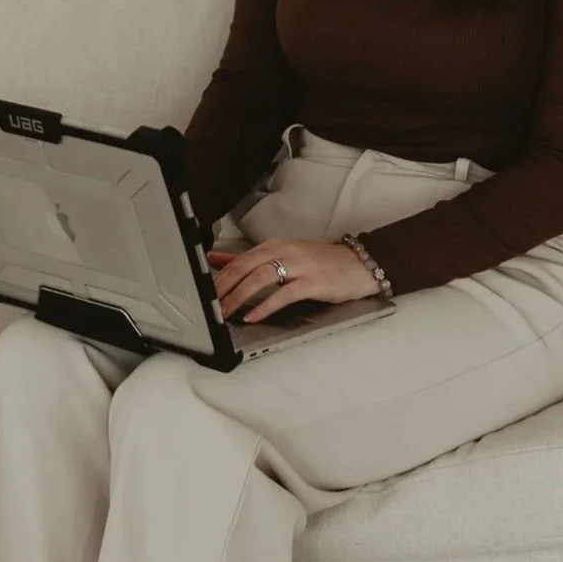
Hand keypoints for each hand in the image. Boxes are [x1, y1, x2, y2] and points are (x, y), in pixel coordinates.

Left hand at [207, 237, 378, 324]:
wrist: (359, 264)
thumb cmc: (321, 263)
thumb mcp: (285, 255)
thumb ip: (252, 260)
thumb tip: (219, 260)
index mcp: (275, 245)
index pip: (239, 259)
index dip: (218, 276)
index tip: (203, 292)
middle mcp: (285, 251)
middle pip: (245, 266)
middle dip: (223, 286)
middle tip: (208, 304)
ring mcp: (300, 265)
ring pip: (261, 278)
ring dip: (239, 296)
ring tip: (225, 312)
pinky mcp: (313, 282)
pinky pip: (284, 294)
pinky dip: (266, 306)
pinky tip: (254, 316)